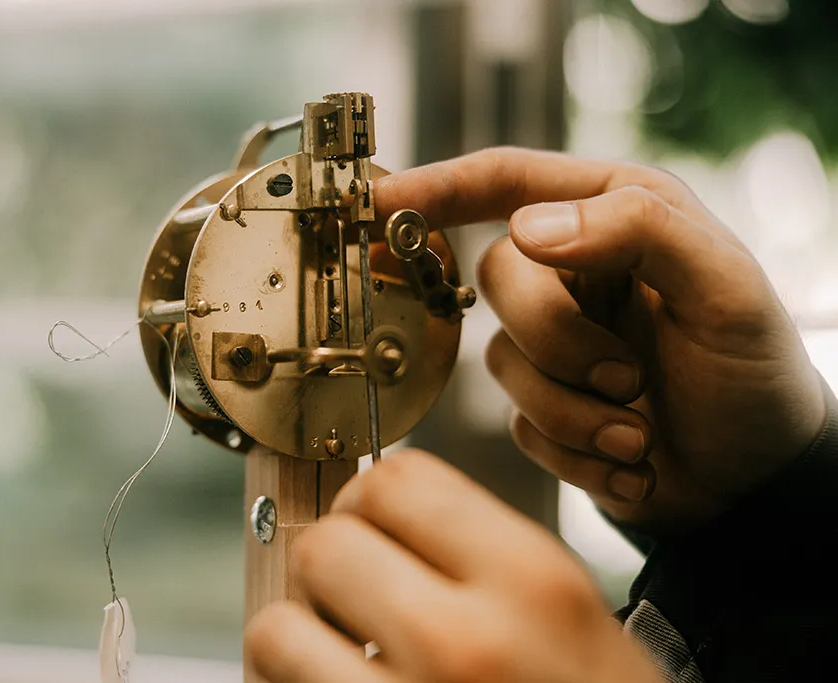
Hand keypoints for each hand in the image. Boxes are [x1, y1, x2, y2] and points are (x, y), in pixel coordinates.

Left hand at [245, 450, 661, 682]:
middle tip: (355, 593)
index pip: (396, 481)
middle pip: (326, 545)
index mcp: (531, 584)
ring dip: (299, 638)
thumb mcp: (573, 616)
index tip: (372, 523)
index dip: (370, 497)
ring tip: (337, 655)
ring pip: (277, 629)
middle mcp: (462, 644)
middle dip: (333, 564)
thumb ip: (483, 553)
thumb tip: (384, 512)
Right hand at [374, 148, 825, 530]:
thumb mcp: (725, 287)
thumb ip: (638, 230)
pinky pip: (521, 426)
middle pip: (499, 281)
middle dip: (559, 342)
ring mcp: (554, 344)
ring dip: (575, 411)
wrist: (757, 482)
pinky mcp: (545, 408)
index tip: (381, 204)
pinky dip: (577, 454)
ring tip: (641, 436)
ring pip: (504, 363)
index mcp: (613, 216)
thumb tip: (525, 230)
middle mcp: (573, 273)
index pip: (508, 182)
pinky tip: (633, 464)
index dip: (439, 187)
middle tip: (628, 379)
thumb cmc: (755, 373)